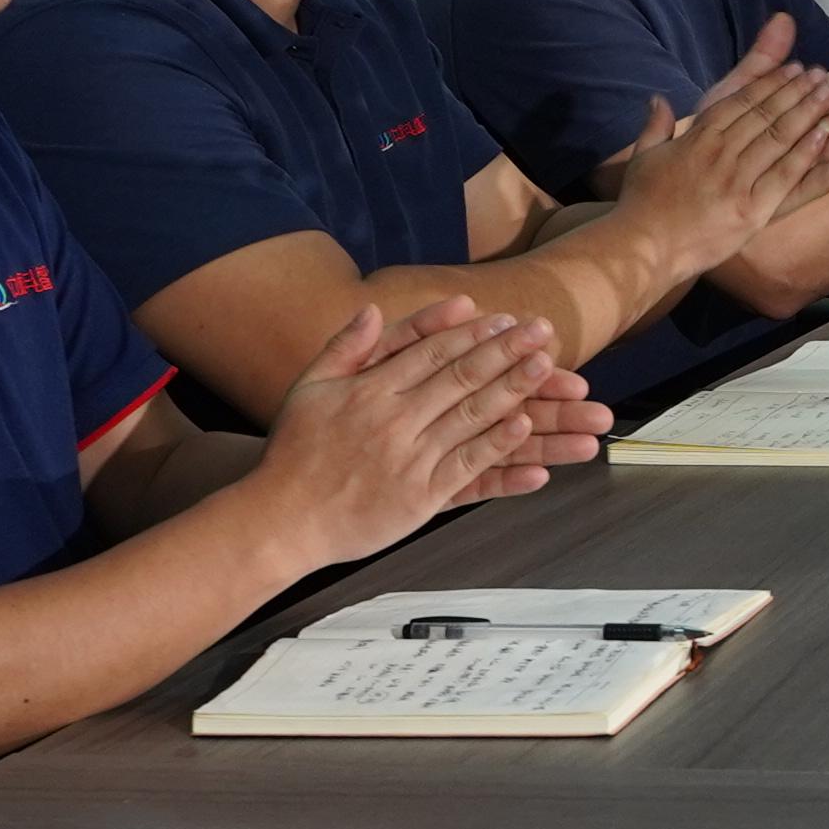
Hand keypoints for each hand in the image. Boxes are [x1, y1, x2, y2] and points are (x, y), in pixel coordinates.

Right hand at [247, 297, 605, 558]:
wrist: (281, 519)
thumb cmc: (294, 454)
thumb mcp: (309, 389)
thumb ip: (344, 347)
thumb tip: (373, 308)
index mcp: (369, 390)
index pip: (430, 353)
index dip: (471, 334)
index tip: (505, 319)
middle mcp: (393, 420)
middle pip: (459, 377)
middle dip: (505, 352)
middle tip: (542, 331)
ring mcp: (409, 458)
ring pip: (470, 417)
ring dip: (513, 390)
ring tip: (547, 369)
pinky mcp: (419, 496)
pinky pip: (466, 466)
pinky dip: (496, 446)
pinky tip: (523, 428)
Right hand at [605, 22, 828, 261]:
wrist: (644, 247)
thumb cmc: (641, 204)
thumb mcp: (643, 157)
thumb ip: (655, 125)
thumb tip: (658, 97)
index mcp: (697, 139)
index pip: (740, 102)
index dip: (769, 83)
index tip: (793, 68)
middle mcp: (721, 154)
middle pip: (765, 115)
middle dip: (795, 91)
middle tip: (820, 74)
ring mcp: (738, 181)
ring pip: (778, 138)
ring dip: (807, 113)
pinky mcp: (752, 210)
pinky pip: (785, 176)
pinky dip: (806, 153)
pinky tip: (825, 134)